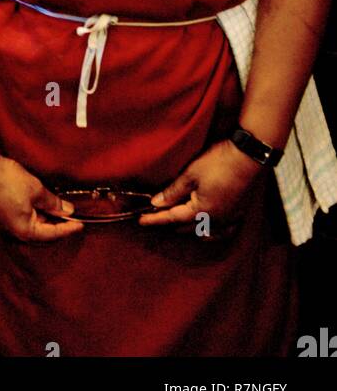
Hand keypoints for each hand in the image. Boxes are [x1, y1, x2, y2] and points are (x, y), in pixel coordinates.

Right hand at [0, 153, 84, 242]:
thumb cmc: (8, 181)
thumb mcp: (36, 190)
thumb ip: (53, 202)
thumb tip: (67, 210)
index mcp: (24, 231)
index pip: (52, 233)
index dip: (68, 228)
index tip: (81, 224)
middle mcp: (14, 231)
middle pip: (41, 231)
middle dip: (56, 224)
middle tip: (71, 215)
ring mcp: (5, 222)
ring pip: (31, 223)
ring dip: (45, 217)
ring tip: (57, 207)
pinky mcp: (0, 212)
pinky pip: (22, 217)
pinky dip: (34, 212)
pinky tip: (39, 202)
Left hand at [138, 138, 263, 237]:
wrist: (250, 156)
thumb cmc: (218, 162)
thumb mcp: (190, 174)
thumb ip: (173, 191)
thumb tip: (156, 202)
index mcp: (201, 211)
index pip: (172, 217)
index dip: (155, 219)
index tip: (140, 220)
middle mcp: (216, 220)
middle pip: (188, 226)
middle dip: (170, 224)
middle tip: (155, 219)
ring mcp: (230, 218)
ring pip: (206, 232)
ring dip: (189, 230)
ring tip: (177, 226)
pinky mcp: (240, 213)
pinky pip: (224, 231)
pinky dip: (213, 234)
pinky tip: (208, 231)